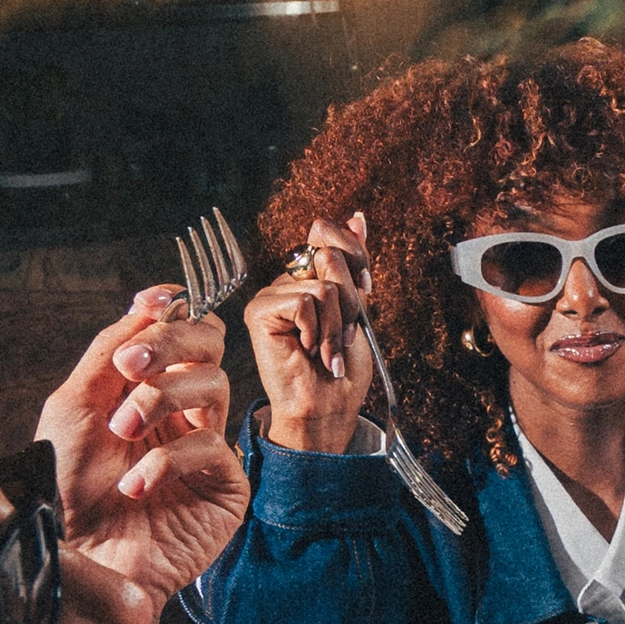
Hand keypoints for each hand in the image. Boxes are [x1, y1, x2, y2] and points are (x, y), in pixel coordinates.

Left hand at [37, 285, 248, 603]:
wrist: (75, 558)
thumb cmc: (66, 491)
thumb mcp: (74, 407)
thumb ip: (111, 351)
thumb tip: (151, 301)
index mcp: (148, 387)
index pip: (181, 331)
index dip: (173, 311)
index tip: (152, 301)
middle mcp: (182, 411)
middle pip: (210, 346)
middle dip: (173, 343)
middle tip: (133, 364)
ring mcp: (207, 448)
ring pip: (215, 387)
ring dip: (162, 400)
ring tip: (121, 432)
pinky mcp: (225, 488)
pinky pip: (213, 449)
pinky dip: (169, 459)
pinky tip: (136, 483)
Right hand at [244, 214, 374, 452]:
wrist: (328, 406)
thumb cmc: (342, 365)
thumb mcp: (358, 308)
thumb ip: (353, 263)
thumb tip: (357, 217)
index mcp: (308, 274)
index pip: (328, 232)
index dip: (356, 259)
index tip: (366, 290)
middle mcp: (286, 279)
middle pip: (329, 256)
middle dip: (351, 301)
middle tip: (344, 334)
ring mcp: (271, 293)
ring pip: (322, 285)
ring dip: (337, 325)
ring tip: (326, 350)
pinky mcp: (259, 310)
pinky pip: (305, 301)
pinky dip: (316, 330)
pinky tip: (306, 349)